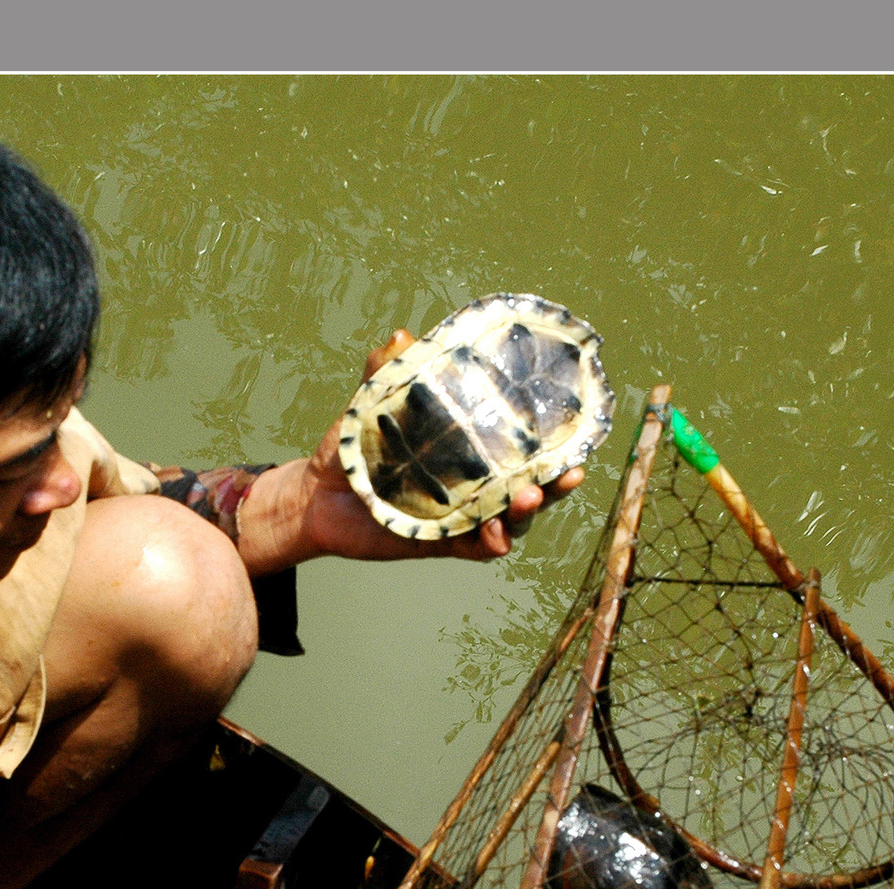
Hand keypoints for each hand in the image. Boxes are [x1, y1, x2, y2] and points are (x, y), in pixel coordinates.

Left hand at [234, 330, 586, 578]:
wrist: (315, 493)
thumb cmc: (356, 447)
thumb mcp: (374, 403)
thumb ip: (388, 371)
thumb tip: (402, 334)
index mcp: (470, 451)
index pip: (522, 449)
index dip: (554, 445)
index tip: (577, 435)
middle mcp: (474, 486)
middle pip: (530, 488)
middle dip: (555, 484)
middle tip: (572, 473)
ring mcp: (460, 516)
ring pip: (509, 521)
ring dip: (526, 513)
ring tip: (529, 498)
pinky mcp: (439, 542)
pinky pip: (474, 548)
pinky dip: (490, 544)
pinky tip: (496, 536)